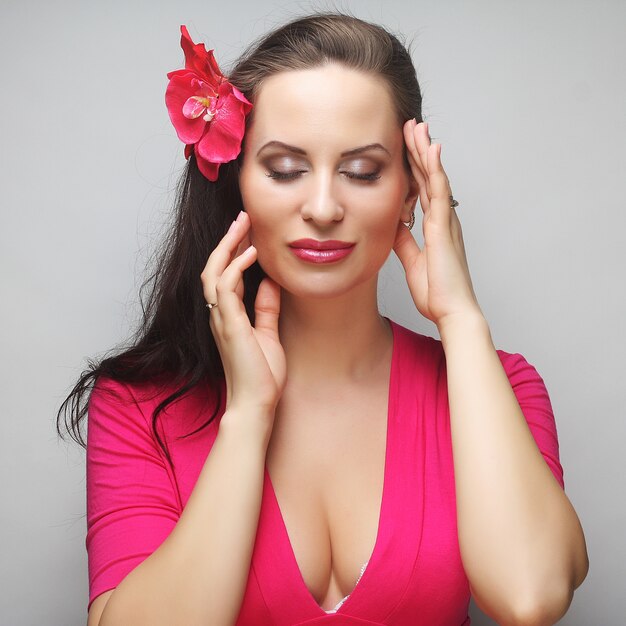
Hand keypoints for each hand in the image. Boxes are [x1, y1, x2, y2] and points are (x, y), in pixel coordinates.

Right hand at [201, 211, 286, 422]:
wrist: (257, 403)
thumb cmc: (261, 374)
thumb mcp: (267, 333)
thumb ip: (265, 308)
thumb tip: (270, 282)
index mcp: (228, 316)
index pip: (224, 275)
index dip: (233, 252)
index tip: (247, 233)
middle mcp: (219, 314)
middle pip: (214, 267)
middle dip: (227, 241)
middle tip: (242, 218)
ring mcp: (221, 319)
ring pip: (214, 271)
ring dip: (228, 246)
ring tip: (243, 225)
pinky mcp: (229, 325)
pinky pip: (225, 287)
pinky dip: (236, 267)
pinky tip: (251, 253)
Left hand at [393, 119, 483, 330]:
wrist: (452, 312)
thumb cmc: (437, 293)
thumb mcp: (412, 262)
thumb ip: (405, 242)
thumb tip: (394, 226)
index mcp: (435, 227)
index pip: (423, 190)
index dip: (415, 168)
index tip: (406, 148)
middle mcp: (443, 219)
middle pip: (429, 177)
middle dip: (419, 151)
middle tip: (412, 126)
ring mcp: (445, 221)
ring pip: (435, 177)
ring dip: (426, 151)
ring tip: (418, 127)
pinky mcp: (443, 227)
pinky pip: (439, 192)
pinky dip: (434, 169)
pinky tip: (431, 149)